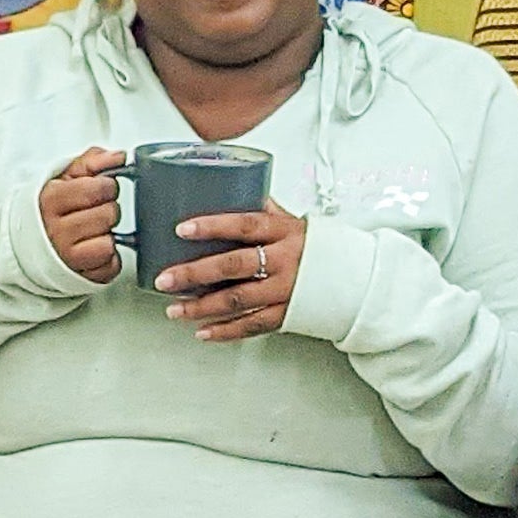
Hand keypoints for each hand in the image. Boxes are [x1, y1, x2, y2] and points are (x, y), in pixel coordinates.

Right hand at [39, 148, 125, 285]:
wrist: (31, 241)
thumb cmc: (53, 207)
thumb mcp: (66, 177)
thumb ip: (92, 161)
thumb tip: (118, 157)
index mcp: (51, 200)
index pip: (96, 189)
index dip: (106, 186)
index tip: (100, 189)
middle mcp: (56, 230)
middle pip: (108, 214)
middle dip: (108, 209)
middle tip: (96, 211)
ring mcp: (67, 256)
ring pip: (110, 241)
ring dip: (109, 234)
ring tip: (95, 230)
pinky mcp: (82, 275)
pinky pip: (111, 265)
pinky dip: (110, 257)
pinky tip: (95, 248)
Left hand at [155, 199, 305, 341]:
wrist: (352, 277)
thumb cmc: (314, 245)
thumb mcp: (292, 221)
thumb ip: (261, 209)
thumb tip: (228, 185)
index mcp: (283, 232)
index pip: (245, 225)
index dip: (213, 226)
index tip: (182, 229)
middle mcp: (284, 261)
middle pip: (234, 266)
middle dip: (195, 273)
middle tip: (165, 279)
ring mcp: (285, 290)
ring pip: (238, 301)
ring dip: (202, 307)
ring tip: (174, 310)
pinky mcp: (286, 314)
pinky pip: (251, 326)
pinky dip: (225, 331)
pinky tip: (202, 332)